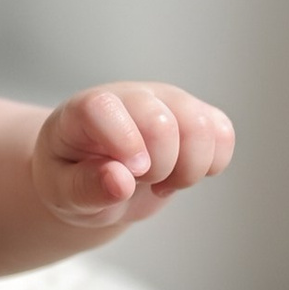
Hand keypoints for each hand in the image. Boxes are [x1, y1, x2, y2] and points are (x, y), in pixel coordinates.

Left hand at [34, 82, 233, 230]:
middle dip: (158, 168)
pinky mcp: (195, 114)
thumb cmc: (74, 178)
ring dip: (189, 169)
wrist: (98, 175)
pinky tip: (184, 173)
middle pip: (161, 122)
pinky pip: (223, 132)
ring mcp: (166, 101)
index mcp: (84, 110)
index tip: (131, 174)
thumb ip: (86, 188)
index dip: (123, 142)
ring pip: (200, 126)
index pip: (104, 108)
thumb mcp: (65, 193)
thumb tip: (120, 181)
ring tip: (163, 182)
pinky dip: (213, 163)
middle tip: (142, 183)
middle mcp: (129, 96)